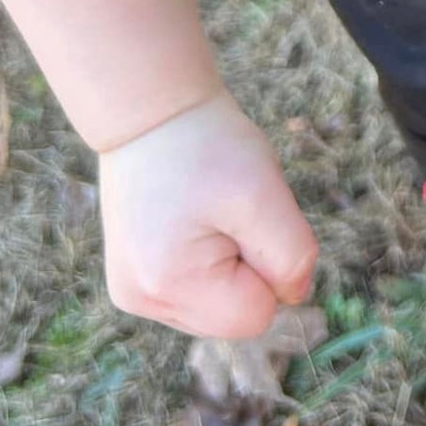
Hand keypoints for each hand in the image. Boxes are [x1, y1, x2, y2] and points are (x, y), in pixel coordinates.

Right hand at [97, 88, 318, 337]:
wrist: (151, 110)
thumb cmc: (209, 145)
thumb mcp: (265, 194)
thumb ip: (291, 256)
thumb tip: (294, 295)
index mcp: (170, 286)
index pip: (256, 315)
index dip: (270, 267)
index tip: (247, 218)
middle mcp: (142, 301)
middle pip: (233, 315)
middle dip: (247, 266)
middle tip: (226, 210)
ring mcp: (132, 293)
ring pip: (216, 304)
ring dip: (227, 264)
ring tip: (205, 211)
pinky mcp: (131, 279)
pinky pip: (194, 291)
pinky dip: (206, 260)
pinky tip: (190, 220)